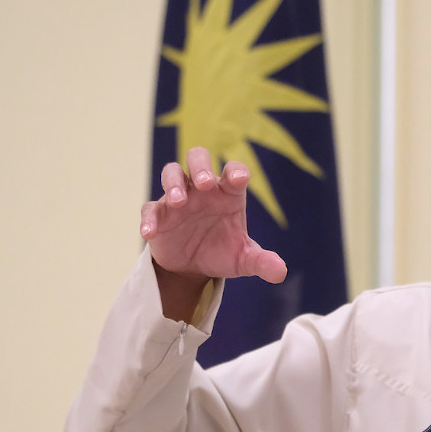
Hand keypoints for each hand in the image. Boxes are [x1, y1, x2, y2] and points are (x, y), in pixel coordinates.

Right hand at [140, 146, 286, 285]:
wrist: (193, 268)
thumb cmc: (222, 252)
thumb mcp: (244, 260)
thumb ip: (262, 262)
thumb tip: (281, 272)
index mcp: (228, 193)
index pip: (234, 172)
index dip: (236, 171)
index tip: (239, 179)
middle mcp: (203, 190)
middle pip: (198, 159)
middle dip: (200, 166)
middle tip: (205, 182)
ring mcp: (179, 199)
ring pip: (171, 173)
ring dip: (173, 184)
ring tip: (178, 202)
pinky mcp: (159, 215)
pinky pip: (150, 209)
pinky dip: (149, 218)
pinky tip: (150, 233)